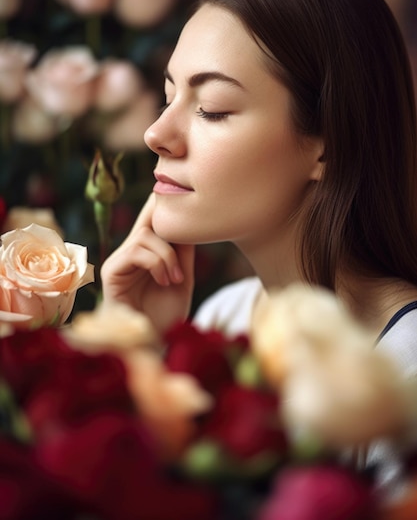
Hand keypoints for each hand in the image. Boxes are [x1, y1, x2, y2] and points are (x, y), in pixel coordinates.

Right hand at [100, 193, 194, 332]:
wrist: (151, 344)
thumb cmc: (165, 316)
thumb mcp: (182, 281)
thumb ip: (182, 254)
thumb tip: (188, 224)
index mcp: (146, 253)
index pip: (152, 220)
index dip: (161, 204)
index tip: (178, 190)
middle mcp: (130, 253)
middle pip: (148, 220)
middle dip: (167, 222)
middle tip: (180, 245)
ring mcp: (119, 260)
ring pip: (144, 236)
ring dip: (167, 256)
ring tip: (174, 279)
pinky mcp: (112, 271)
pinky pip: (135, 251)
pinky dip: (156, 263)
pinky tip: (164, 281)